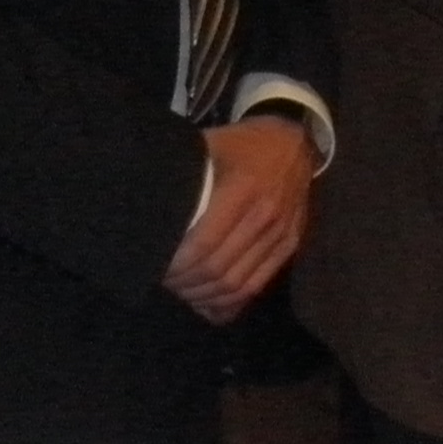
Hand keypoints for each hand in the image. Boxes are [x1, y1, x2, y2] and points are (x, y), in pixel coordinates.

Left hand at [164, 116, 314, 323]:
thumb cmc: (241, 144)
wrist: (295, 139)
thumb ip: (185, 179)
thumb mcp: (207, 148)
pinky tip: (209, 304)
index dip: (177, 264)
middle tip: (165, 283)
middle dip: (186, 283)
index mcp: (242, 187)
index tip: (157, 267)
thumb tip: (148, 210)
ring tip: (183, 292)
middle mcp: (266, 214)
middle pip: (220, 268)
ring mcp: (282, 233)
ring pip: (239, 283)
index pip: (204, 244)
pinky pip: (258, 284)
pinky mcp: (290, 245)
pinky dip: (231, 301)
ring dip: (206, 295)